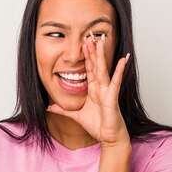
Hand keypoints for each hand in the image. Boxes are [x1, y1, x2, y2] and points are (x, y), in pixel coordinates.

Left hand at [47, 31, 130, 146]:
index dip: (86, 56)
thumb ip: (63, 110)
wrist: (109, 137)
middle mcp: (101, 87)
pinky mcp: (112, 97)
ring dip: (101, 55)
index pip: (89, 68)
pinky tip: (122, 60)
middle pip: (95, 65)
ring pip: (103, 69)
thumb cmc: (97, 126)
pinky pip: (116, 81)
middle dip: (92, 50)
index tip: (84, 43)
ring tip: (100, 41)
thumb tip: (49, 107)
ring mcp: (107, 90)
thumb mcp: (76, 115)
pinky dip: (119, 70)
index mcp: (93, 90)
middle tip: (91, 34)